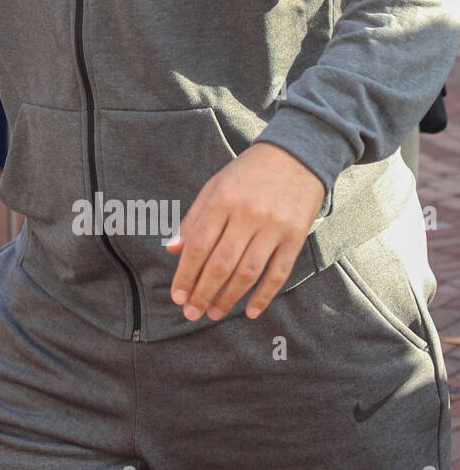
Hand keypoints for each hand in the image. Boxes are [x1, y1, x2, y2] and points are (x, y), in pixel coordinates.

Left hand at [167, 141, 325, 321]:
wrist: (296, 155)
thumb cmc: (248, 173)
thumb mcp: (215, 186)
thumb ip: (193, 218)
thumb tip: (173, 249)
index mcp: (222, 201)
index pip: (198, 246)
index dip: (185, 275)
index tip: (177, 296)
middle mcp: (247, 215)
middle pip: (220, 264)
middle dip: (203, 292)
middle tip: (191, 313)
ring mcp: (274, 227)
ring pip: (248, 272)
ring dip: (229, 298)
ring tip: (214, 314)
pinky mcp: (296, 236)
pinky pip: (278, 273)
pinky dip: (264, 295)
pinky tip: (250, 311)